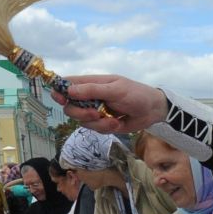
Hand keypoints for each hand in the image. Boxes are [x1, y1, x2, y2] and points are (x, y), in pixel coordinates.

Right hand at [50, 74, 168, 130]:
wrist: (153, 110)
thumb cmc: (136, 94)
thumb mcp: (115, 89)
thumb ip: (93, 90)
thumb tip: (69, 90)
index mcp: (91, 84)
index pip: (67, 84)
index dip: (59, 91)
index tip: (60, 98)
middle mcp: (89, 97)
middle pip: (69, 107)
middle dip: (80, 113)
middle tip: (94, 114)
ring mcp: (95, 111)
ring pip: (82, 121)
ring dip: (98, 123)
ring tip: (113, 120)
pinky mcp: (102, 124)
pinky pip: (95, 129)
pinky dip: (106, 128)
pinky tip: (117, 123)